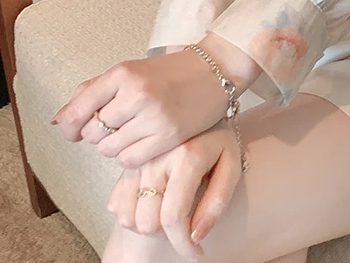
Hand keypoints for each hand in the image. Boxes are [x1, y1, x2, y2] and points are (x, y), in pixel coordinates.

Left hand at [51, 32, 261, 168]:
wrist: (215, 70)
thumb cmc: (168, 72)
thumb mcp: (130, 71)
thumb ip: (91, 92)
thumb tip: (58, 121)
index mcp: (123, 73)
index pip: (76, 111)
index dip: (70, 127)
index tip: (73, 130)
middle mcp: (137, 93)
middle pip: (92, 132)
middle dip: (98, 133)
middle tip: (118, 123)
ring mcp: (154, 116)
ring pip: (109, 149)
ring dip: (115, 145)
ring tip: (134, 130)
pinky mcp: (168, 136)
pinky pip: (130, 160)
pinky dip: (130, 155)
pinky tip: (144, 140)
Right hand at [107, 119, 241, 260]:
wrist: (201, 101)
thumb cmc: (219, 137)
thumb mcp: (231, 165)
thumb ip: (217, 202)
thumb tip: (196, 235)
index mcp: (187, 157)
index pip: (173, 217)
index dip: (183, 245)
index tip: (196, 254)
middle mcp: (158, 157)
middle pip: (147, 221)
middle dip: (167, 236)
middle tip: (186, 227)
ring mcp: (139, 159)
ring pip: (129, 216)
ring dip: (148, 225)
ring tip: (170, 214)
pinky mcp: (128, 162)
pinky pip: (117, 204)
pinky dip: (132, 214)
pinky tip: (153, 204)